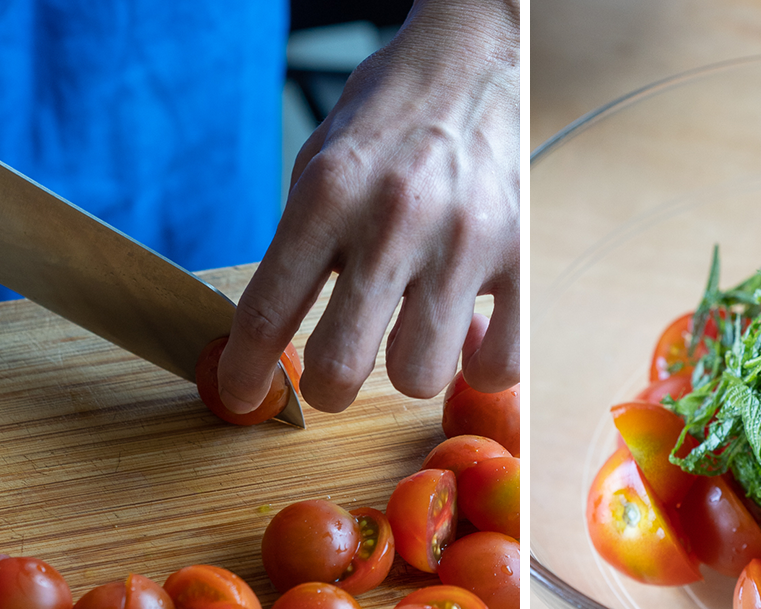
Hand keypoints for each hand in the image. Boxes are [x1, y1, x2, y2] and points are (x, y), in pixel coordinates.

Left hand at [216, 0, 519, 414]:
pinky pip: (500, 360)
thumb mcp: (321, 162)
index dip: (245, 373)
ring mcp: (463, 240)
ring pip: (419, 374)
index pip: (268, 311)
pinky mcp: (518, 253)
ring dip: (408, 370)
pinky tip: (470, 339)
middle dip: (328, 389)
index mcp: (328, 194)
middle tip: (335, 374)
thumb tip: (283, 335)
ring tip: (413, 333)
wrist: (476, 59)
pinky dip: (480, 367)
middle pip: (342, 364)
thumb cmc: (392, 116)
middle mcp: (393, 220)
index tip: (241, 397)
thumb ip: (302, 245)